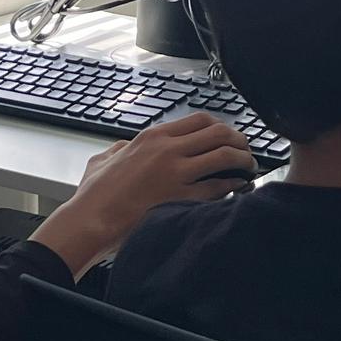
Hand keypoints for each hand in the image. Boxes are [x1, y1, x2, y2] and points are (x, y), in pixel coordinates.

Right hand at [31, 113, 257, 276]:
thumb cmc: (94, 195)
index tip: (228, 137)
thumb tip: (124, 148)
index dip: (222, 127)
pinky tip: (240, 189)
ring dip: (243, 161)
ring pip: (225, 155)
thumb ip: (119, 149)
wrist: (91, 221)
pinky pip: (220, 186)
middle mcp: (168, 150)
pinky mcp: (182, 198)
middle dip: (239, 140)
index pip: (200, 120)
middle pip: (219, 132)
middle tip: (246, 152)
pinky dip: (236, 186)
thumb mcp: (103, 160)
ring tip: (249, 169)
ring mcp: (176, 173)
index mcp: (152, 137)